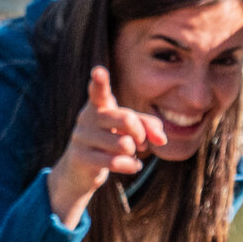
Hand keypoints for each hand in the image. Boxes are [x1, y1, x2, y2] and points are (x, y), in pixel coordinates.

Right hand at [47, 67, 167, 227]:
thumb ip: (148, 126)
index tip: (98, 71)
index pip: (99, 91)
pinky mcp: (80, 157)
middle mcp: (87, 117)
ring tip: (129, 154)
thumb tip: (162, 139)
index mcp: (100, 104)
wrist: (80, 170)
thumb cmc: (111, 141)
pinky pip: (115, 162)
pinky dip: (131, 166)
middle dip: (141, 134)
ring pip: (123, 144)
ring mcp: (81, 136)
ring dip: (133, 153)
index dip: (100, 81)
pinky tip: (132, 166)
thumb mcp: (131, 130)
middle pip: (127, 120)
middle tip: (141, 143)